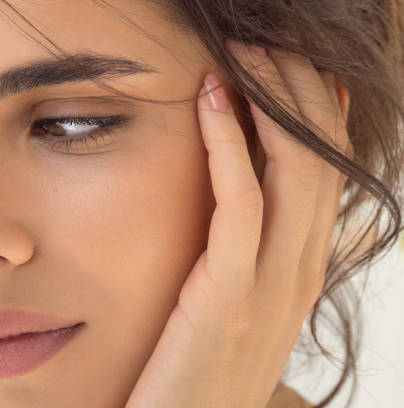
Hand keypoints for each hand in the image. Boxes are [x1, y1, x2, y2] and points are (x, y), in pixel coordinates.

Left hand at [124, 40, 352, 407]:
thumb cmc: (198, 363)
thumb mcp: (236, 303)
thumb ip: (247, 253)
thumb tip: (243, 199)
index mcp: (303, 268)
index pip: (326, 171)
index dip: (316, 111)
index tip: (292, 66)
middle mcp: (302, 270)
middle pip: (319, 157)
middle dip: (297, 90)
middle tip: (265, 42)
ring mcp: (273, 283)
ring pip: (293, 171)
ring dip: (270, 102)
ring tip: (243, 53)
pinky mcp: (231, 293)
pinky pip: (240, 202)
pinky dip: (230, 144)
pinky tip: (209, 102)